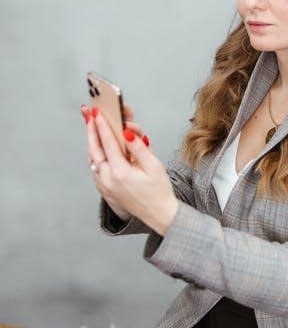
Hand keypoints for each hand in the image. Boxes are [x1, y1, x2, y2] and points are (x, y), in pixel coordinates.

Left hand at [80, 104, 178, 234]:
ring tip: (91, 126)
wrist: (158, 215)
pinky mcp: (105, 190)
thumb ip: (139, 148)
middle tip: (88, 114)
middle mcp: (108, 180)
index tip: (98, 112)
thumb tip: (128, 132)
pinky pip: (95, 168)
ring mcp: (104, 186)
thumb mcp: (154, 166)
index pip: (108, 143)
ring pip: (92, 159)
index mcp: (121, 173)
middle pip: (95, 149)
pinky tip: (97, 146)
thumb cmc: (159, 191)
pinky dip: (95, 154)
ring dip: (92, 142)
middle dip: (91, 130)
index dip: (102, 125)